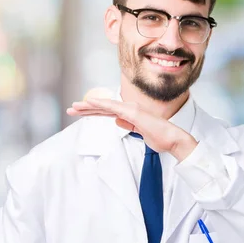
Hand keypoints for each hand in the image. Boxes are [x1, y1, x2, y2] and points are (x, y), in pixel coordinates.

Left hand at [66, 98, 197, 160]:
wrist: (173, 139)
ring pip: (105, 106)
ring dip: (89, 106)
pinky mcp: (133, 112)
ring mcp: (131, 109)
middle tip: (71, 109)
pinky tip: (90, 103)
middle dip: (86, 108)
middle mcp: (129, 109)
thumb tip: (116, 121)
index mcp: (130, 114)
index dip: (93, 112)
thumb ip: (129, 125)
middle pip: (103, 108)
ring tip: (74, 107)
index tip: (80, 113)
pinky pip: (114, 107)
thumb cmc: (160, 138)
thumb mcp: (140, 133)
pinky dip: (101, 104)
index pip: (107, 112)